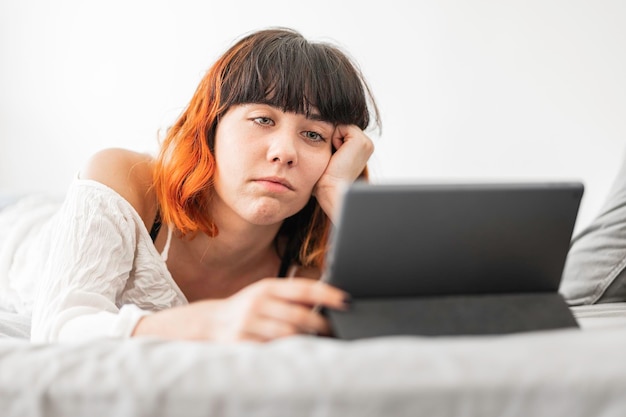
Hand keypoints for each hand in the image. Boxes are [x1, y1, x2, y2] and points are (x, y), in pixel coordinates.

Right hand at [132, 278, 349, 341]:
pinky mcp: (241, 342)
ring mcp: (248, 323)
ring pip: (288, 334)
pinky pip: (271, 349)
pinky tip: (295, 354)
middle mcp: (258, 302)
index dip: (327, 294)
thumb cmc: (246, 309)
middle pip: (299, 315)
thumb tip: (328, 301)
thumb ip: (291, 297)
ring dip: (306, 340)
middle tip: (333, 330)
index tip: (346, 301)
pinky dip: (286, 352)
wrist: (207, 324)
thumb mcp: (265, 296)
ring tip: (318, 343)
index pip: (304, 288)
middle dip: (320, 324)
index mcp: (267, 287)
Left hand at [314, 125, 373, 221]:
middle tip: (334, 158)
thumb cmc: (327, 179)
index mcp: (361, 149)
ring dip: (333, 139)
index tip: (332, 158)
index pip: (341, 130)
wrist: (331, 190)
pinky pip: (342, 127)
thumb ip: (333, 143)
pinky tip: (337, 154)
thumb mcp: (332, 156)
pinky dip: (335, 138)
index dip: (332, 140)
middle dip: (333, 138)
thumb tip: (322, 127)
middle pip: (342, 126)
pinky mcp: (361, 141)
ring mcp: (366, 143)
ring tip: (336, 157)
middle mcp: (367, 145)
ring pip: (342, 125)